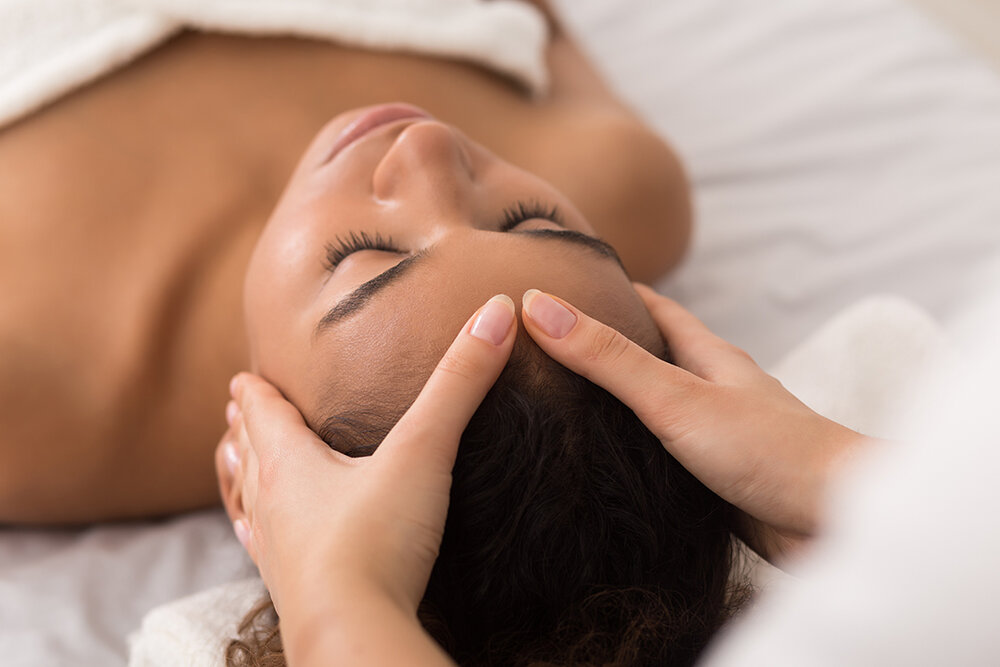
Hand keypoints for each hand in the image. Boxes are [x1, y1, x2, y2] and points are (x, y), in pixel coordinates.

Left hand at [215, 294, 515, 630]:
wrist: (354, 630)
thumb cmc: (377, 540)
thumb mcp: (422, 451)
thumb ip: (458, 384)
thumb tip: (497, 312)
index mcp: (291, 462)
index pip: (264, 413)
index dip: (256, 392)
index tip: (243, 376)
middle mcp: (272, 502)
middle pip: (250, 454)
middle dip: (246, 428)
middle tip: (235, 409)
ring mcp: (276, 549)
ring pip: (251, 501)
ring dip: (243, 476)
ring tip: (232, 462)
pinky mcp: (291, 588)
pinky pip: (265, 549)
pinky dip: (259, 531)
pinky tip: (256, 536)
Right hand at [520, 285, 868, 562]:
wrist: (835, 521)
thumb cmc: (768, 451)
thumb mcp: (674, 397)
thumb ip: (608, 358)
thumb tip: (538, 307)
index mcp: (709, 356)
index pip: (657, 309)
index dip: (615, 292)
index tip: (572, 281)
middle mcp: (716, 389)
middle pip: (657, 357)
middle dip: (611, 348)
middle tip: (556, 345)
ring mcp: (719, 434)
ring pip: (661, 409)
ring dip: (622, 403)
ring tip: (569, 403)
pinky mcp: (719, 479)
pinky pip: (668, 455)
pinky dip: (638, 451)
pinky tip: (612, 464)